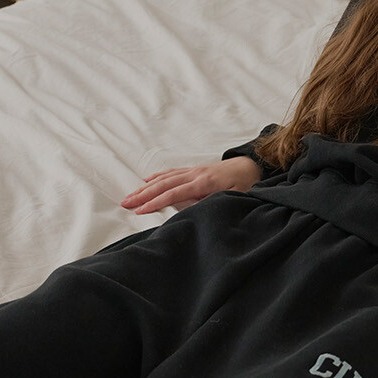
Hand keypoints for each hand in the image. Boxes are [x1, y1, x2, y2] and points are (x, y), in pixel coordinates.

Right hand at [120, 159, 257, 211]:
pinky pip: (172, 172)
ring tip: (130, 195)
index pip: (174, 194)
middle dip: (143, 195)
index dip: (156, 202)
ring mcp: (193, 170)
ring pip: (165, 177)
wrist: (253, 165)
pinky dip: (157, 176)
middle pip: (164, 184)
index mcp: (204, 183)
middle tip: (125, 203)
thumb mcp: (235, 197)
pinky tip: (147, 180)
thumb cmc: (246, 183)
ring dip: (146, 187)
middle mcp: (195, 174)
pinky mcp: (194, 170)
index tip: (140, 211)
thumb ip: (215, 203)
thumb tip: (195, 212)